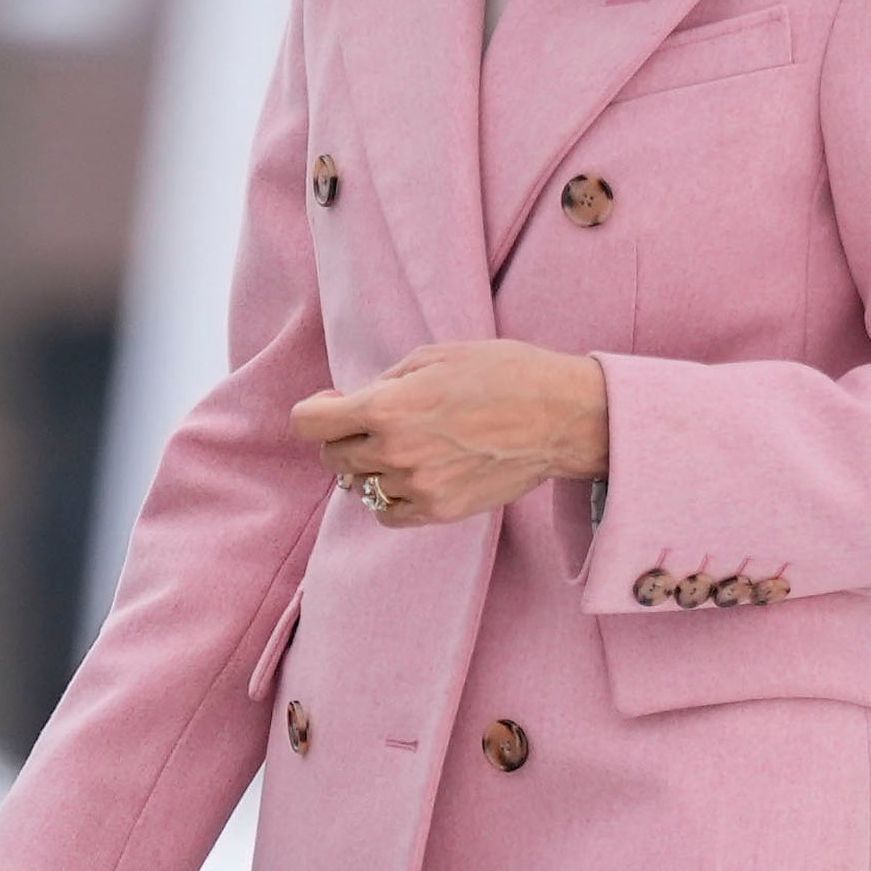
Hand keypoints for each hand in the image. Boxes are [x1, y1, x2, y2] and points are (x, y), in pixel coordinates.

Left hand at [293, 341, 607, 525]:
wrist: (563, 417)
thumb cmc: (505, 373)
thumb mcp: (436, 355)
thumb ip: (384, 382)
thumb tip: (350, 404)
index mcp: (387, 406)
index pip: (308, 423)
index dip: (316, 411)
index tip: (334, 406)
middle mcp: (395, 451)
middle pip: (333, 456)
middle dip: (347, 436)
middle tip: (379, 422)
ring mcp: (418, 486)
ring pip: (360, 486)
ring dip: (372, 466)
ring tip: (407, 447)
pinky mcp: (441, 510)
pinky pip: (388, 514)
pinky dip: (391, 497)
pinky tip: (414, 476)